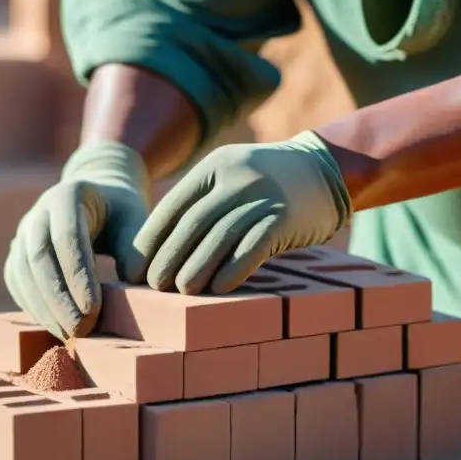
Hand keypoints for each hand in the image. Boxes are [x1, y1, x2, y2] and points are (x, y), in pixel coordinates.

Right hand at [4, 142, 149, 340]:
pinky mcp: (17, 255)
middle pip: (38, 259)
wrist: (97, 198)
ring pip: (22, 274)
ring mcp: (23, 235)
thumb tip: (132, 279)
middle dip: (58, 299)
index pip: (66, 237)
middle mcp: (38, 214)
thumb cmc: (120, 212)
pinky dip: (34, 308)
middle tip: (81, 330)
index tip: (93, 309)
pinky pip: (17, 284)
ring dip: (44, 309)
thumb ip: (134, 247)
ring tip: (71, 335)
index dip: (77, 275)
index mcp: (66, 197)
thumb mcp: (134, 219)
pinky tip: (56, 327)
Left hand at [123, 131, 351, 293]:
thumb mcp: (230, 177)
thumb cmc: (267, 185)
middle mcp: (235, 177)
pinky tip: (218, 288)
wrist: (326, 169)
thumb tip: (157, 252)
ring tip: (180, 291)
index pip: (171, 208)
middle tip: (152, 286)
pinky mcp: (285, 217)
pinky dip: (233, 269)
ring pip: (219, 236)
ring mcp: (262, 196)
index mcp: (213, 167)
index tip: (133, 270)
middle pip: (192, 224)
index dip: (149, 241)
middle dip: (168, 258)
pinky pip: (253, 246)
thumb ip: (200, 205)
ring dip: (196, 268)